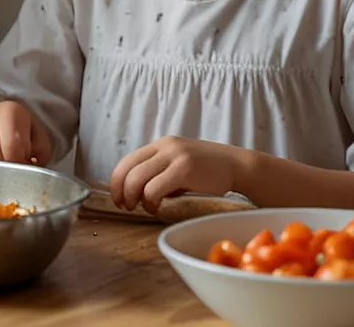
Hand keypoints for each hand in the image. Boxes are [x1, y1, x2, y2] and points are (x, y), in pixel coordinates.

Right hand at [0, 100, 51, 164]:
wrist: (17, 125)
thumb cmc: (29, 135)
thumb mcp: (42, 143)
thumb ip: (38, 154)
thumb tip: (28, 168)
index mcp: (10, 112)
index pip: (11, 142)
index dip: (18, 159)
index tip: (23, 166)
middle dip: (5, 163)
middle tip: (15, 168)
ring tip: (6, 163)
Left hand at [110, 136, 249, 215]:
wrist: (237, 165)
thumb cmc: (207, 170)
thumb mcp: (178, 163)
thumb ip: (158, 172)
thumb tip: (135, 192)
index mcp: (159, 145)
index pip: (126, 161)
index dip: (116, 182)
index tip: (118, 198)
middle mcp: (164, 146)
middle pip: (128, 170)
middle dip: (122, 193)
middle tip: (127, 207)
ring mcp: (174, 156)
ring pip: (137, 179)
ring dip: (135, 198)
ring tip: (145, 208)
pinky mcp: (184, 169)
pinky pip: (154, 188)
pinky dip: (150, 201)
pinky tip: (157, 207)